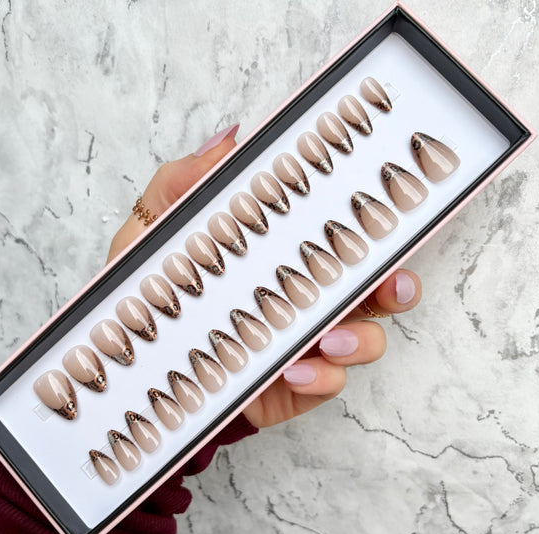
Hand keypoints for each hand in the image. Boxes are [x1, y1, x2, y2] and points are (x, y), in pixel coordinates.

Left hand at [107, 126, 421, 427]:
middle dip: (396, 284)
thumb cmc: (153, 298)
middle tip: (392, 282)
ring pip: (366, 339)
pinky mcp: (293, 384)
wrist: (142, 369)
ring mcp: (302, 344)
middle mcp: (303, 299)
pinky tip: (294, 371)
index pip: (337, 238)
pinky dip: (322, 378)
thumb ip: (180, 186)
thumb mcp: (153, 237)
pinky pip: (330, 383)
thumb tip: (227, 144)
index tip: (384, 210)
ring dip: (361, 338)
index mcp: (282, 259)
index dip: (371, 225)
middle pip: (372, 289)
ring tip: (329, 340)